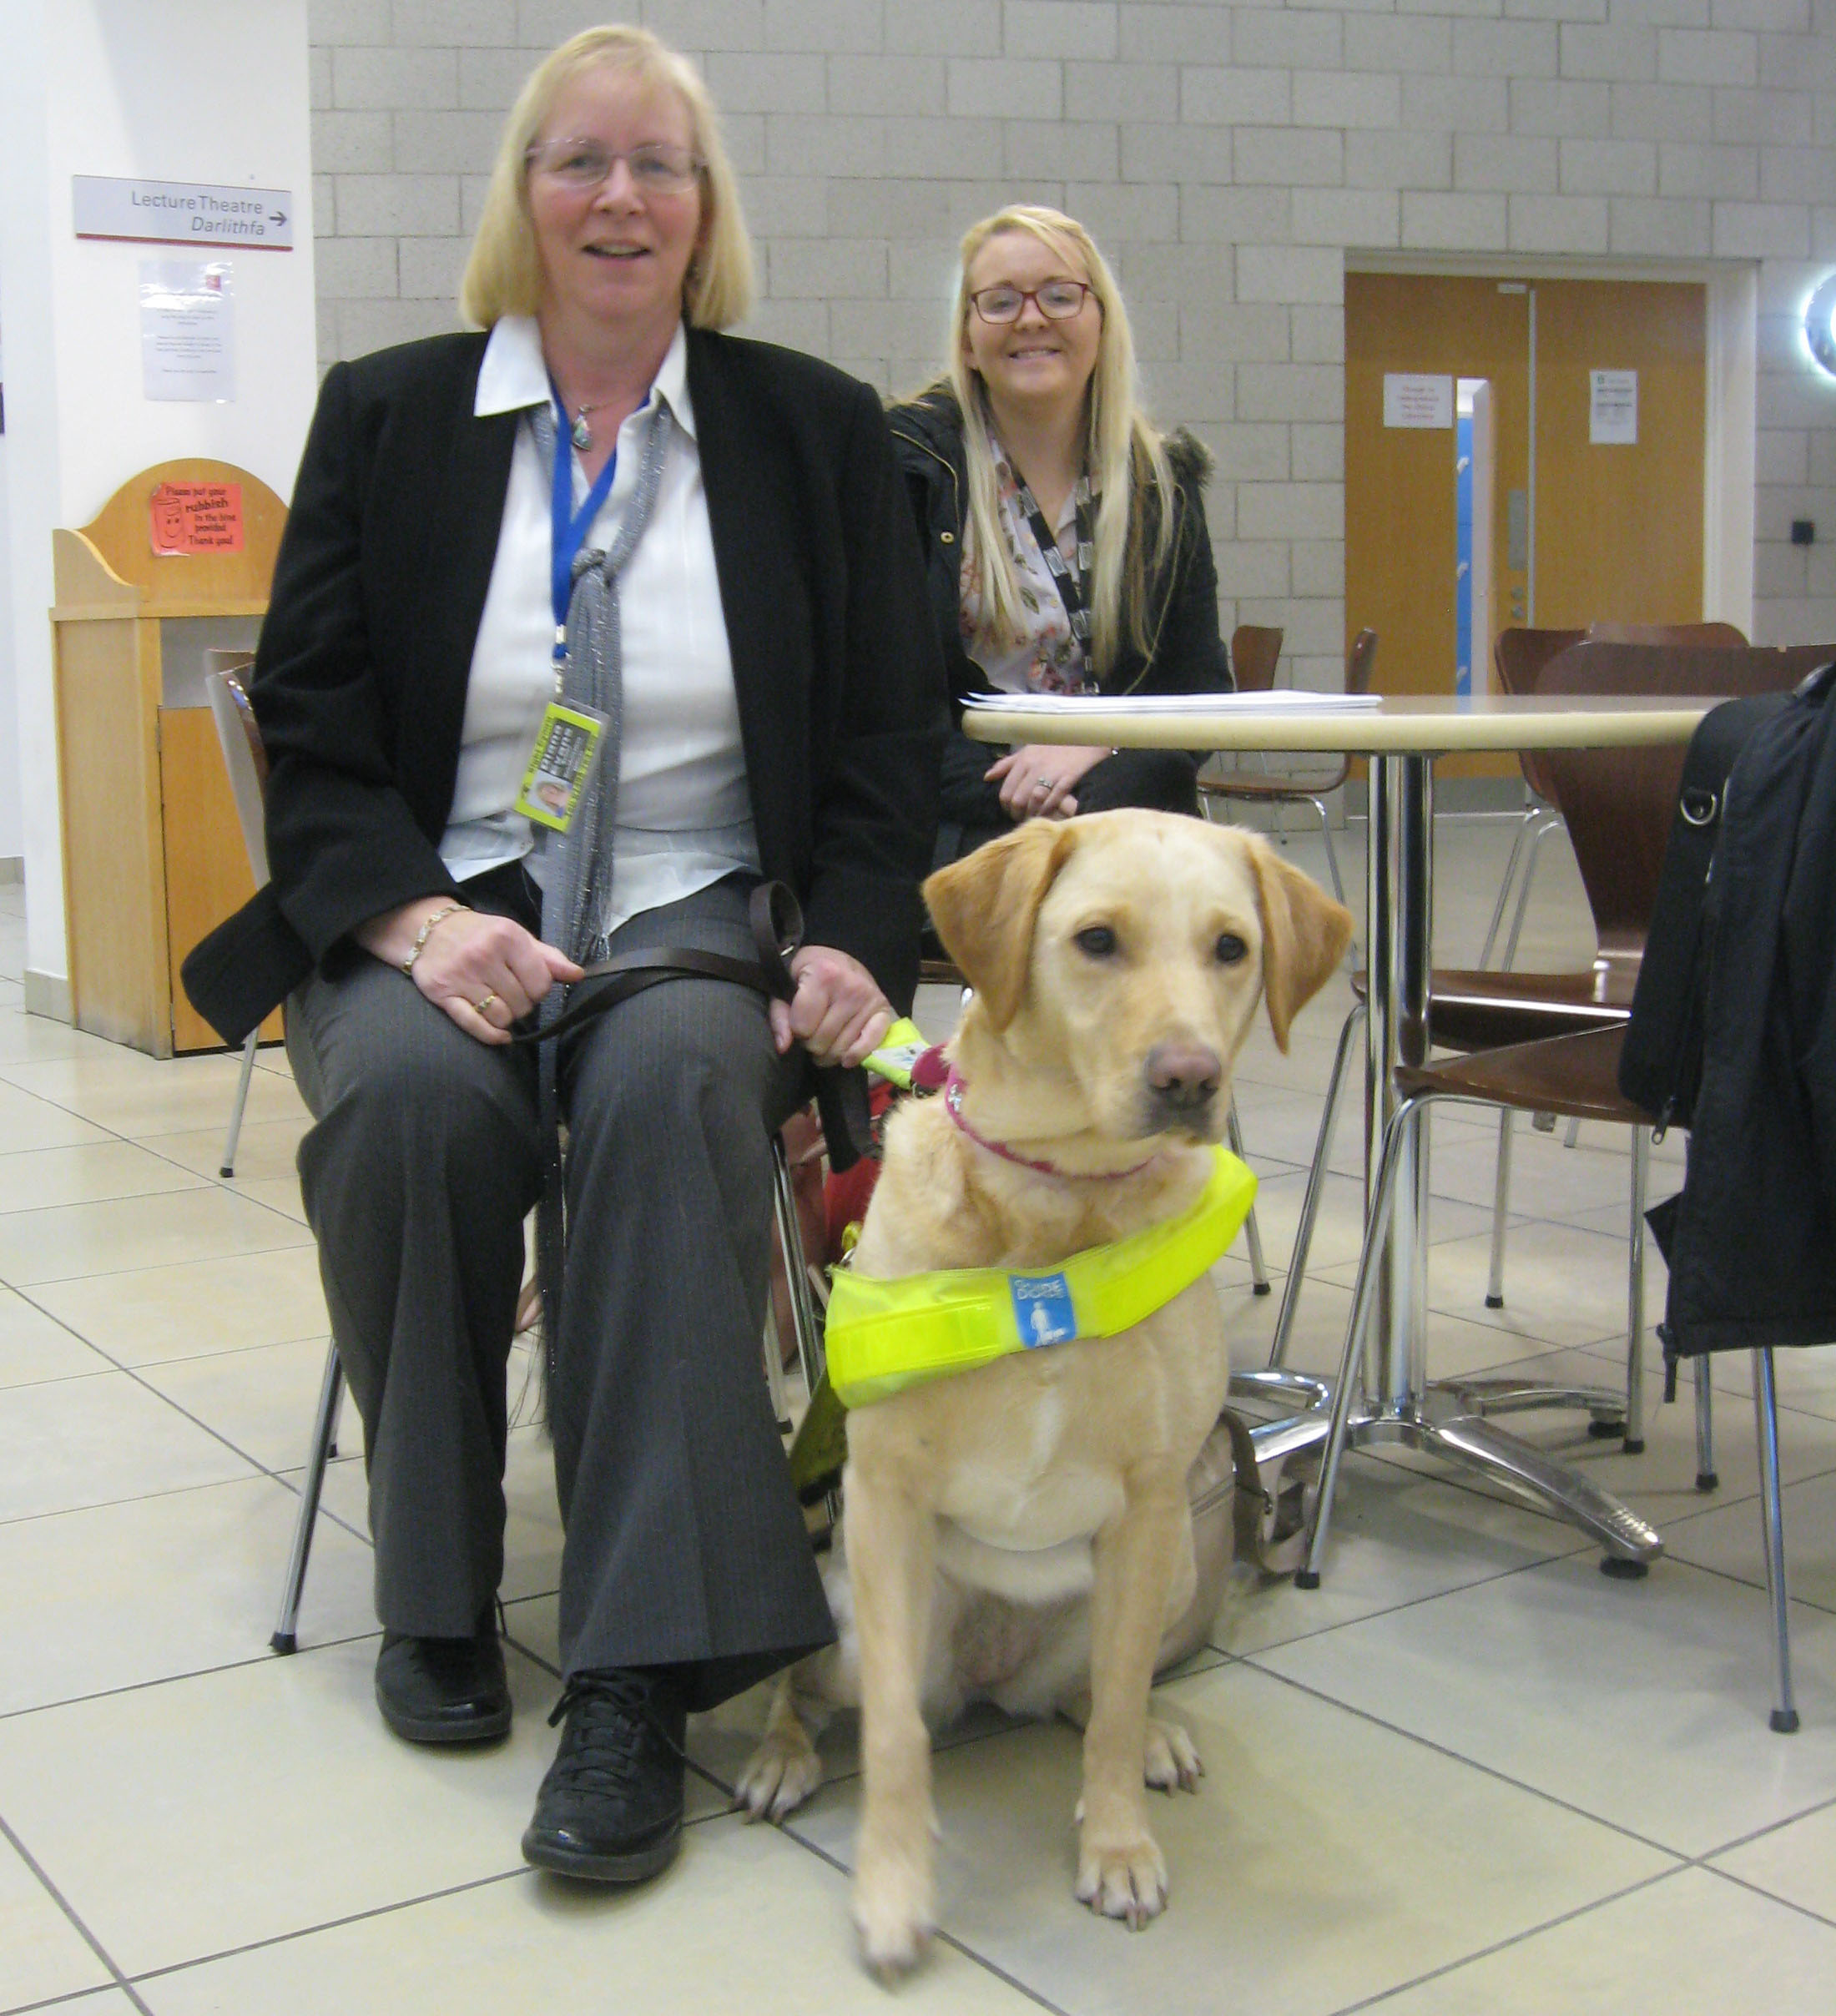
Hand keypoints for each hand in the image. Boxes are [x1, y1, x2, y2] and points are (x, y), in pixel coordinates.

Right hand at [356, 897, 583, 1045]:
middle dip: (522, 1004)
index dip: (539, 990)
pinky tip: (500, 1034)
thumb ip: (548, 957)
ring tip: (499, 1004)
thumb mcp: (515, 937)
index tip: (529, 985)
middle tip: (511, 994)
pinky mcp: (443, 994)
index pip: (541, 983)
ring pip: (501, 1016)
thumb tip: (578, 974)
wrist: (429, 930)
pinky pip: (474, 1025)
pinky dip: (491, 1035)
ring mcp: (462, 976)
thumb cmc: (480, 935)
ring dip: (505, 1018)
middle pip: (522, 1003)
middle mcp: (483, 955)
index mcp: (507, 937)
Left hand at [768, 945, 892, 1068]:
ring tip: (825, 1039)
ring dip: (828, 1053)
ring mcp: (870, 1000)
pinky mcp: (884, 1012)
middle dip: (811, 1043)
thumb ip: (780, 1015)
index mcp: (824, 974)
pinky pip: (870, 1045)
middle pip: (821, 1041)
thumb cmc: (810, 972)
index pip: (802, 1026)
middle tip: (813, 1030)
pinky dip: (856, 1055)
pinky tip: (846, 1058)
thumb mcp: (787, 984)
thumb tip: (783, 1046)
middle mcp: (851, 987)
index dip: (796, 1029)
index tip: (799, 1019)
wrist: (839, 961)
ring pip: (841, 1050)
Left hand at [985, 742, 1109, 820]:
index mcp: (1023, 761)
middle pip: (1018, 800)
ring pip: (1034, 802)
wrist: (1085, 737)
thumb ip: (1007, 764)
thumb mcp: (1027, 750)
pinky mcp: (1068, 779)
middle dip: (1017, 814)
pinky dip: (1048, 811)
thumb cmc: (1053, 745)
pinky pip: (1053, 801)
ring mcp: (1052, 773)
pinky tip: (1047, 814)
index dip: (1006, 807)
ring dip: (1032, 815)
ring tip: (1033, 818)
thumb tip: (987, 777)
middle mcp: (1035, 767)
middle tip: (1022, 818)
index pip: (1006, 792)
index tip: (1011, 811)